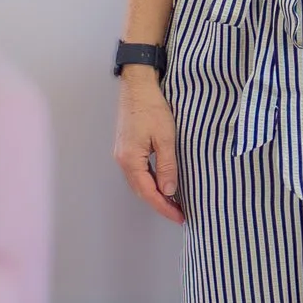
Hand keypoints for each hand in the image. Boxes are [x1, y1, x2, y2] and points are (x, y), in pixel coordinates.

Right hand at [113, 68, 184, 223]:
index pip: (148, 193)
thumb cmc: (151, 107)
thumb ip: (167, 166)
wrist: (137, 85)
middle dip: (160, 204)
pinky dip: (150, 181)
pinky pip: (138, 172)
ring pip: (139, 182)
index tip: (180, 216)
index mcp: (130, 160)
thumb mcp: (165, 138)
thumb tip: (169, 190)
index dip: (164, 207)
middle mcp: (122, 160)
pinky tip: (162, 182)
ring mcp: (122, 154)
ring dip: (155, 194)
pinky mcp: (126, 147)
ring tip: (174, 202)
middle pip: (141, 191)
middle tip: (180, 213)